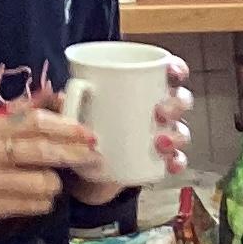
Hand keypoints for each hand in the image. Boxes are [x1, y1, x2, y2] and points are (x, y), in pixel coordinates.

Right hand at [0, 99, 95, 231]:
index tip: (88, 132)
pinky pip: (34, 205)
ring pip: (45, 183)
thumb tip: (51, 94)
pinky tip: (34, 195)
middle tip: (93, 156)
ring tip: (49, 179)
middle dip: (75, 154)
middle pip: (44, 151)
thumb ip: (15, 111)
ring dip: (54, 182)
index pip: (34, 122)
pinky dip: (41, 201)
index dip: (67, 126)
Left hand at [69, 53, 196, 195]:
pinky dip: (177, 161)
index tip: (170, 71)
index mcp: (140, 89)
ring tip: (160, 141)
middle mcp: (155, 111)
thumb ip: (65, 105)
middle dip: (176, 104)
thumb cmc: (82, 132)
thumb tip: (60, 96)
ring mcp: (159, 137)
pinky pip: (176, 160)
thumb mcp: (70, 113)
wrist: (81, 174)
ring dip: (177, 134)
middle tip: (160, 112)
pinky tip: (169, 163)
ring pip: (181, 130)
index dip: (176, 69)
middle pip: (180, 100)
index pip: (166, 73)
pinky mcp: (158, 162)